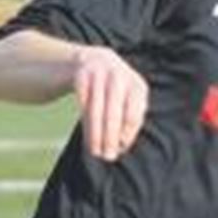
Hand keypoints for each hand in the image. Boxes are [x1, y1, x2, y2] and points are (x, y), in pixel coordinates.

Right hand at [72, 46, 148, 160]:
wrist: (91, 60)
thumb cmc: (115, 89)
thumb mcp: (128, 97)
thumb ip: (130, 118)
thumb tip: (123, 145)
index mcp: (136, 85)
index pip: (133, 113)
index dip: (128, 133)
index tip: (122, 149)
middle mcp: (119, 76)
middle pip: (114, 113)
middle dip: (111, 137)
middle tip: (108, 157)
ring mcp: (99, 74)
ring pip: (96, 110)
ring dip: (96, 134)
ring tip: (95, 152)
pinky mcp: (81, 75)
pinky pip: (83, 104)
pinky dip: (86, 124)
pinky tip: (88, 138)